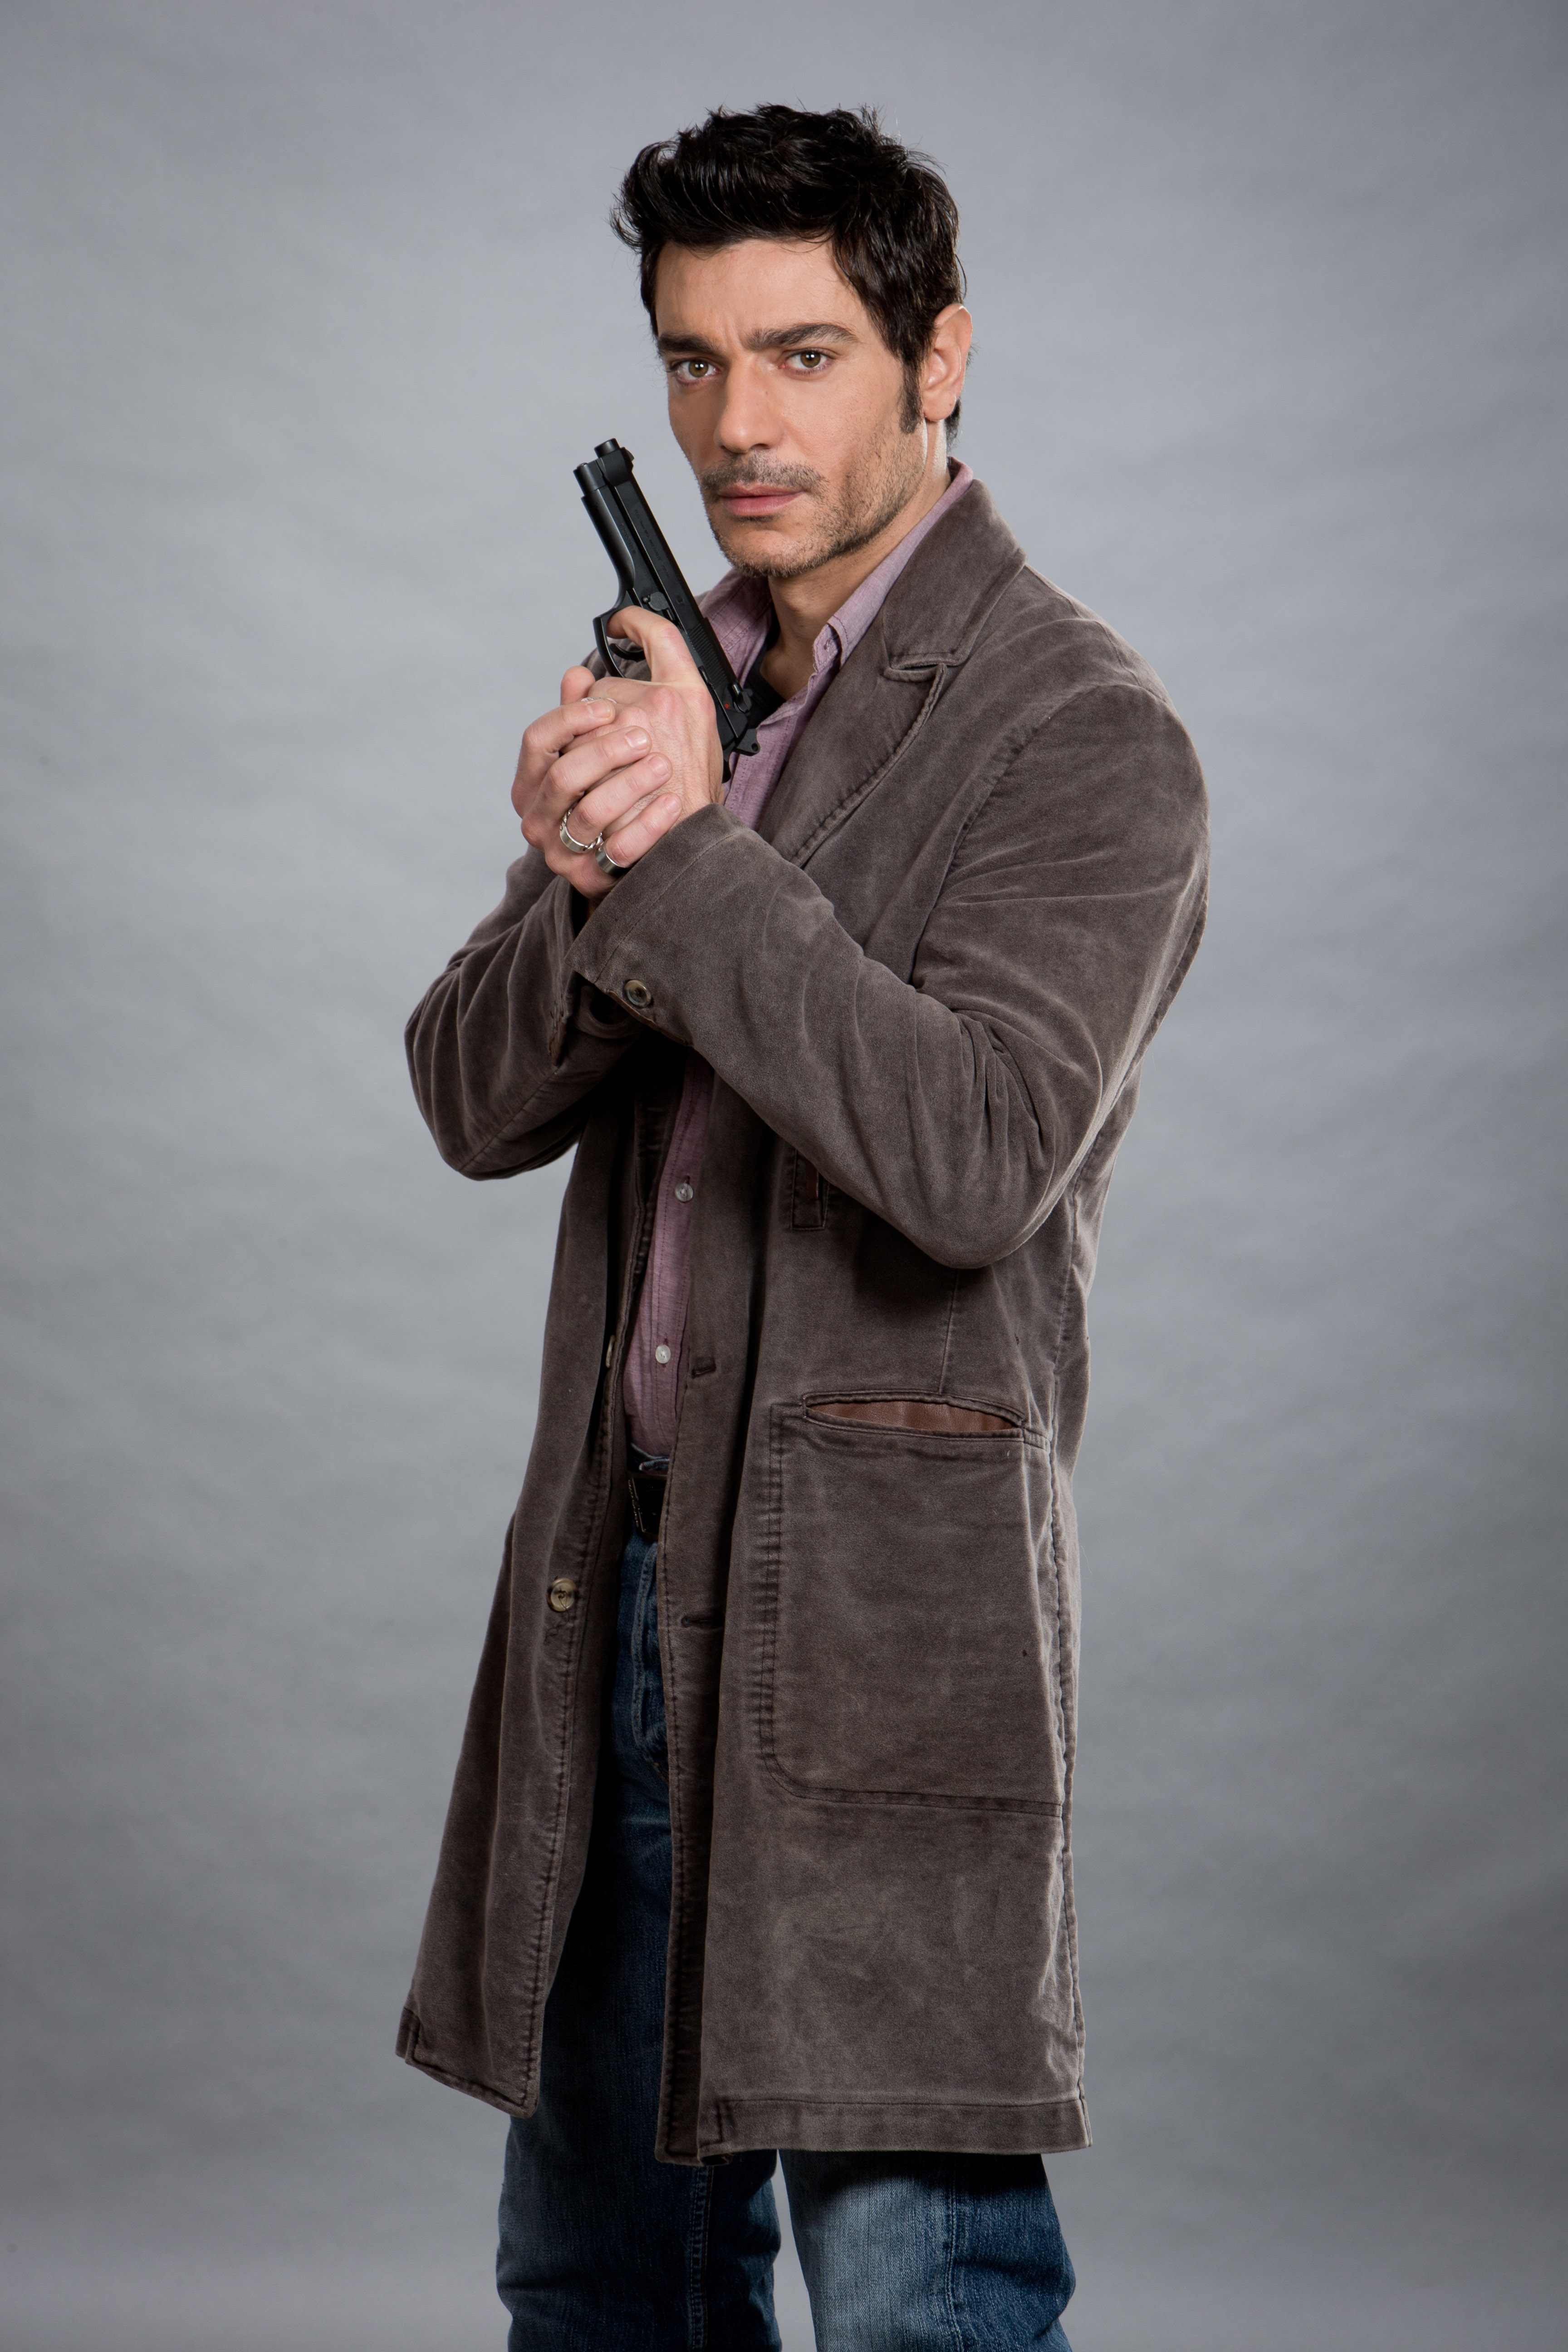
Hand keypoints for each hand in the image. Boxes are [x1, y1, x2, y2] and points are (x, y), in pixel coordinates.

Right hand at [513, 607, 724, 901]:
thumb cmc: (621, 796)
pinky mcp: (589, 878)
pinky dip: (648, 824)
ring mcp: (559, 851)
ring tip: (664, 764)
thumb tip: (577, 674)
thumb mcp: (601, 749)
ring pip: (588, 813)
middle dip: (606, 752)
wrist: (641, 854)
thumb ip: (586, 712)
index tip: (608, 706)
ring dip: (630, 784)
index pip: (537, 740)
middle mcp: (537, 816)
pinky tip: (672, 802)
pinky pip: (616, 851)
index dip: (571, 718)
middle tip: (646, 736)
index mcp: (533, 779)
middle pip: (562, 775)